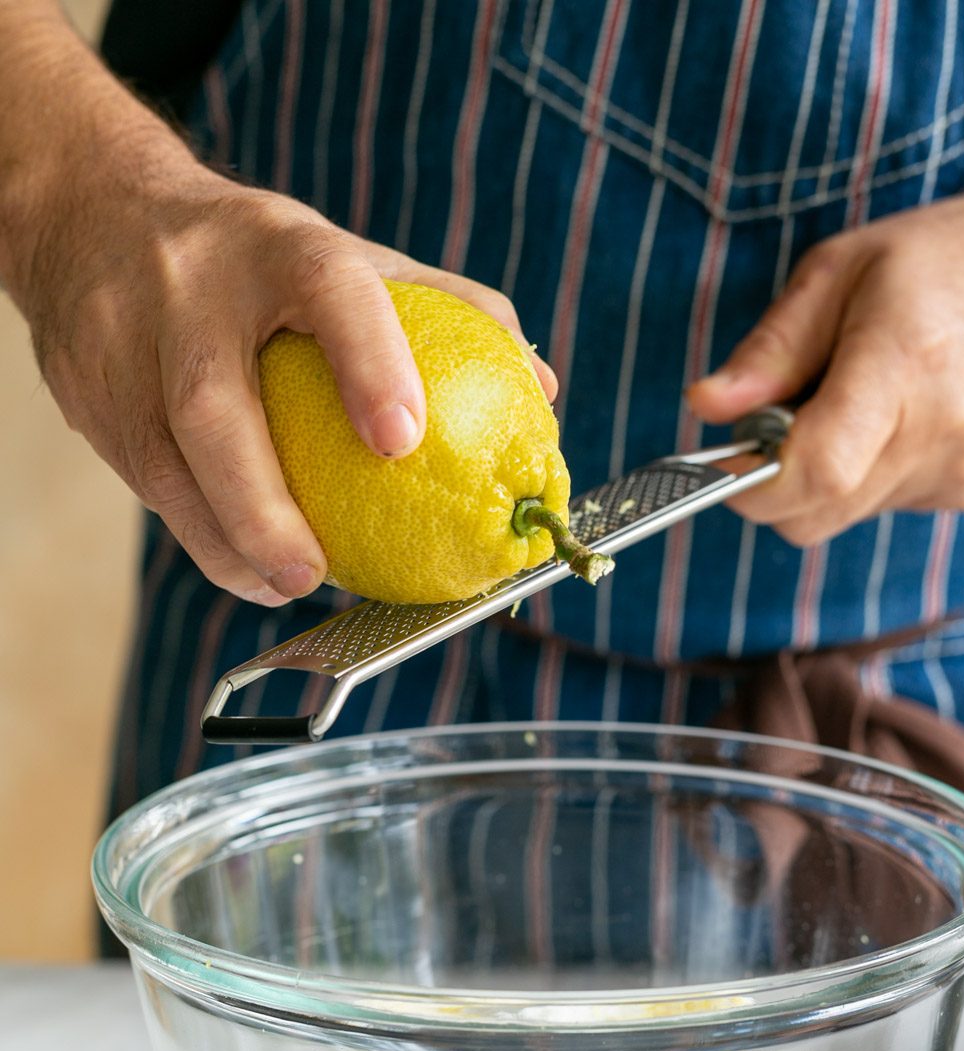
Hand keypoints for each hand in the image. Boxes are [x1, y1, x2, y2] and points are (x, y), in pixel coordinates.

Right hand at [7, 119, 554, 604]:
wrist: (91, 215)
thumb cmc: (255, 259)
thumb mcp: (345, 256)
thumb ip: (447, 312)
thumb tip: (539, 387)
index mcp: (276, 246)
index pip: (328, 288)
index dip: (367, 360)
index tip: (405, 439)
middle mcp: (191, 289)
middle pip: (210, 404)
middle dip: (260, 504)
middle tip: (313, 574)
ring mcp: (123, 344)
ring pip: (162, 463)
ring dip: (225, 542)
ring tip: (283, 586)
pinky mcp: (87, 396)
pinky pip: (145, 485)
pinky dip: (200, 534)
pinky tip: (247, 566)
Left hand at [688, 170, 963, 546]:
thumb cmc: (960, 254)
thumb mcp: (846, 268)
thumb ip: (771, 349)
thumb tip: (706, 408)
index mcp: (902, 368)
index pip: (811, 474)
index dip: (750, 482)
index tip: (725, 457)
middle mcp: (939, 435)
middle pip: (814, 514)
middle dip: (773, 483)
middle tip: (779, 416)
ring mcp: (963, 473)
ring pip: (846, 514)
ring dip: (824, 474)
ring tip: (855, 395)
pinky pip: (887, 503)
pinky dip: (869, 472)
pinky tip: (901, 412)